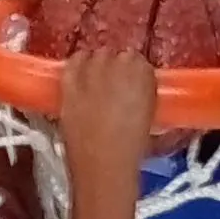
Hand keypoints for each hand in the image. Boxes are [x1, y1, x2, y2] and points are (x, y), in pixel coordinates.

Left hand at [56, 48, 158, 185]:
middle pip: (113, 55)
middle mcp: (119, 64)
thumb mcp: (149, 115)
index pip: (136, 60)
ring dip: (94, 66)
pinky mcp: (70, 84)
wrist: (105, 162)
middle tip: (111, 87)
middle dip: (112, 68)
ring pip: (92, 56)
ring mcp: (91, 72)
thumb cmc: (133, 146)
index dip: (130, 73)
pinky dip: (74, 66)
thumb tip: (137, 93)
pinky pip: (71, 64)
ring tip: (94, 82)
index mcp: (144, 72)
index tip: (128, 84)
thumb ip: (143, 95)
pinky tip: (77, 73)